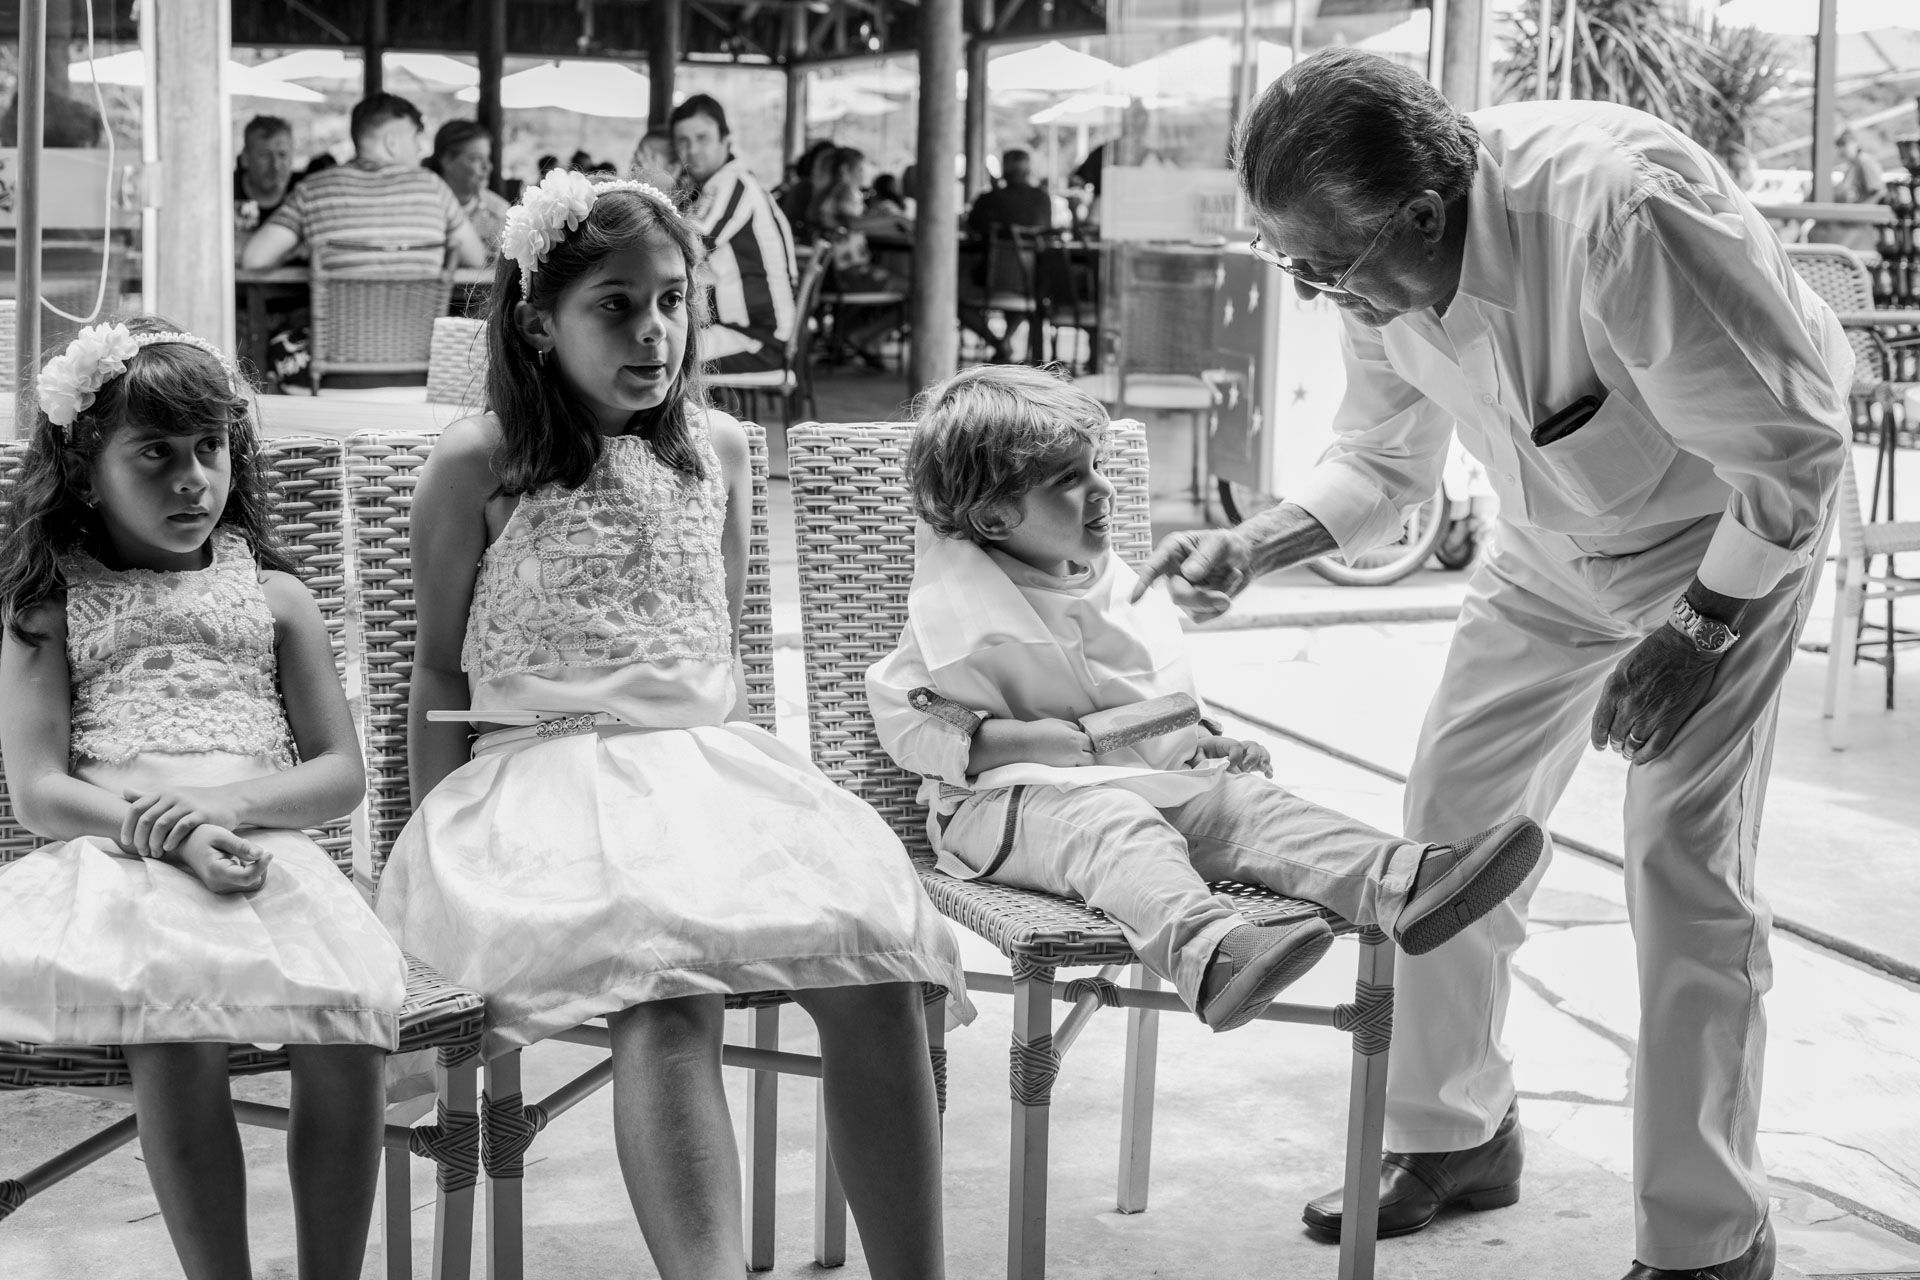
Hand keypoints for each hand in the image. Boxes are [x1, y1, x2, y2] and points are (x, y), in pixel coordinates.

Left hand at [121, 786, 242, 859]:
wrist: (229, 800)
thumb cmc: (196, 801)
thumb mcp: (171, 795)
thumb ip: (148, 796)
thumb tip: (124, 792)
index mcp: (162, 793)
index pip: (136, 808)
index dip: (127, 826)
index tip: (125, 841)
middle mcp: (173, 796)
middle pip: (146, 819)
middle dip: (140, 839)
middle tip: (142, 851)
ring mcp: (187, 804)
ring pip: (162, 824)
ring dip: (154, 842)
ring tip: (156, 853)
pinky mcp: (201, 814)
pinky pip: (181, 827)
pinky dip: (172, 839)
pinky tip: (169, 848)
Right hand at [175, 824, 272, 895]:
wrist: (184, 845)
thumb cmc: (201, 836)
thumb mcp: (221, 835)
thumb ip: (241, 846)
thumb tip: (260, 854)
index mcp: (216, 871)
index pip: (247, 877)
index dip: (262, 866)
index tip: (268, 853)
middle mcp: (217, 884)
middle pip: (251, 883)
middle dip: (260, 868)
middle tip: (255, 850)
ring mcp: (219, 887)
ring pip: (250, 884)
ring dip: (256, 869)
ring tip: (245, 853)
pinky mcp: (222, 886)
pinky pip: (244, 883)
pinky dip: (250, 871)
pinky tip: (242, 860)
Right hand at [1027, 718, 1096, 767]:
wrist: (1023, 744)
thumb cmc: (1039, 731)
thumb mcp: (1058, 723)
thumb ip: (1072, 728)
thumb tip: (1079, 733)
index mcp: (1075, 739)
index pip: (1090, 743)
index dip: (1086, 742)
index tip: (1082, 742)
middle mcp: (1074, 753)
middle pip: (1090, 758)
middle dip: (1086, 755)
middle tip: (1079, 751)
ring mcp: (1067, 764)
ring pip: (1081, 767)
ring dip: (1079, 763)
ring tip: (1070, 758)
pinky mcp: (1060, 772)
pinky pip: (1071, 771)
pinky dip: (1070, 767)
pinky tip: (1063, 762)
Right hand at [1129, 530, 1252, 622]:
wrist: (1245, 559)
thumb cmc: (1228, 545)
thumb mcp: (1220, 542)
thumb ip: (1205, 556)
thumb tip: (1188, 574)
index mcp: (1173, 551)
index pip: (1153, 567)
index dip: (1142, 583)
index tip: (1134, 599)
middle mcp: (1173, 572)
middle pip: (1178, 595)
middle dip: (1203, 598)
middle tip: (1225, 596)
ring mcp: (1182, 591)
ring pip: (1192, 608)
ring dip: (1218, 597)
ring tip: (1232, 576)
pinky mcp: (1194, 607)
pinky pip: (1203, 616)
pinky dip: (1221, 607)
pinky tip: (1227, 590)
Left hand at [1198, 734, 1272, 776]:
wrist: (1205, 753)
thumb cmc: (1201, 753)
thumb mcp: (1196, 753)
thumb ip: (1198, 758)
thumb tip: (1203, 765)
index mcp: (1225, 743)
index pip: (1235, 745)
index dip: (1235, 756)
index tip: (1229, 768)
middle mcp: (1238, 746)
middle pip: (1252, 745)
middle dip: (1253, 756)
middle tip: (1246, 768)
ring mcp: (1246, 754)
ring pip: (1260, 751)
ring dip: (1264, 759)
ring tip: (1263, 770)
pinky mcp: (1250, 763)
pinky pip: (1264, 761)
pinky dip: (1268, 768)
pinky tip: (1269, 775)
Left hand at [1589, 626, 1721, 764]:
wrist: (1687, 647)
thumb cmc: (1654, 651)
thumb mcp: (1623, 667)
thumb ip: (1615, 690)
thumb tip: (1610, 709)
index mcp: (1614, 690)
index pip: (1599, 723)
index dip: (1597, 738)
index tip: (1599, 745)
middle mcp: (1630, 706)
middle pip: (1616, 735)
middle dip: (1615, 744)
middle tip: (1617, 746)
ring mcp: (1651, 715)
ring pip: (1633, 744)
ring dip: (1628, 751)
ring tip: (1628, 753)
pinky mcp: (1671, 720)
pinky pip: (1655, 747)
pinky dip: (1645, 756)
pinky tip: (1641, 759)